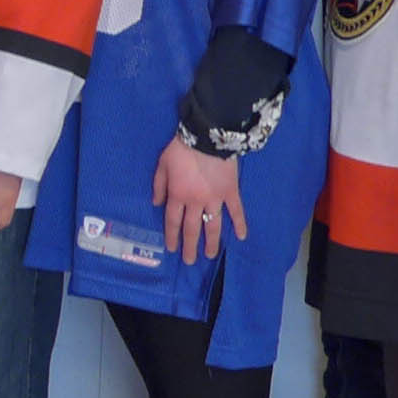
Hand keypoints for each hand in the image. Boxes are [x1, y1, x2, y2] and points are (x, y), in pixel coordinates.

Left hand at [152, 140, 245, 263]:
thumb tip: (156, 204)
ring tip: (211, 255)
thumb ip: (159, 186)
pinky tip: (241, 237)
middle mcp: (195, 202)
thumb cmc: (181, 149)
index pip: (173, 221)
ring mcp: (215, 199)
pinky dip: (240, 223)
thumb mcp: (162, 165)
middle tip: (190, 261)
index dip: (172, 236)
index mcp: (177, 195)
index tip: (172, 249)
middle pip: (192, 229)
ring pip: (213, 225)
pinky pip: (236, 211)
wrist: (207, 136)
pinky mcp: (230, 192)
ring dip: (212, 242)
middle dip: (190, 246)